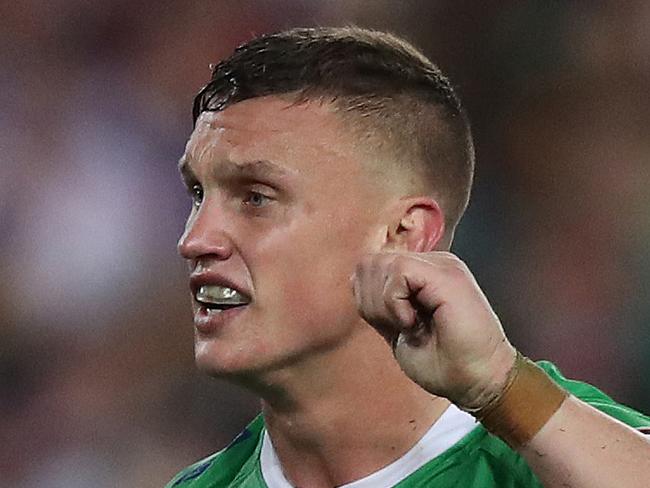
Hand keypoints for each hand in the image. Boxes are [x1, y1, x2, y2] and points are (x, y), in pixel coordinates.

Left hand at [352, 251, 516, 409]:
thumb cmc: (443, 363)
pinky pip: (399, 272)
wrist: (479, 381)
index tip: (388, 327)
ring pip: (382, 263)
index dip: (367, 298)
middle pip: (371, 262)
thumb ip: (381, 301)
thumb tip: (356, 278)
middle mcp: (433, 263)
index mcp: (422, 274)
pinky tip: (412, 323)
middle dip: (371, 300)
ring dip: (383, 303)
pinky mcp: (446, 275)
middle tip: (397, 327)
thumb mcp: (397, 327)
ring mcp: (442, 266)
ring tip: (408, 326)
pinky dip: (394, 303)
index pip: (371, 267)